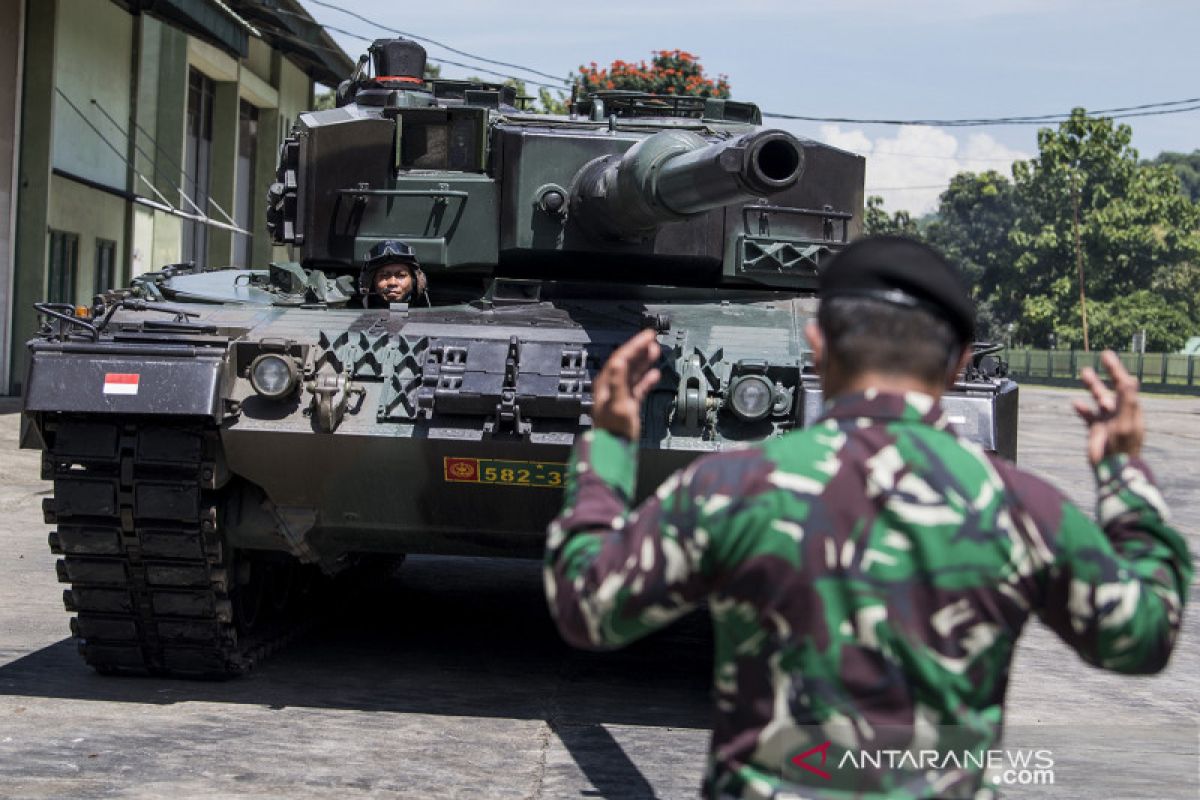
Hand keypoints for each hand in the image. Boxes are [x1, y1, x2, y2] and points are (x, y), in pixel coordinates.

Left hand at [592, 329, 661, 440]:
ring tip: (655, 351)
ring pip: (633, 372)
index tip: (647, 335)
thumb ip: (618, 381)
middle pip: (627, 362)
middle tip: (652, 339)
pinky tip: (654, 375)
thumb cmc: (613, 430)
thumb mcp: (617, 403)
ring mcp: (620, 395)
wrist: (614, 450)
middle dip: (640, 349)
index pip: (621, 357)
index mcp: (607, 383)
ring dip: (644, 361)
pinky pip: (638, 386)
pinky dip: (647, 379)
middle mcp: (612, 387)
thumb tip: (619, 361)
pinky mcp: (628, 404)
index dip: (635, 345)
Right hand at [1072, 350, 1143, 465]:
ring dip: (1092, 386)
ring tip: (1083, 372)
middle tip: (1103, 355)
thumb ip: (1126, 401)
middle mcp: (1120, 413)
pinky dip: (1082, 408)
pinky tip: (1075, 402)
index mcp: (1130, 410)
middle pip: (1114, 388)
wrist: (1112, 470)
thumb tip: (1130, 379)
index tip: (1106, 356)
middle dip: (1108, 372)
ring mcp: (1108, 421)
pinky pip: (1088, 415)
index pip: (1125, 384)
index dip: (1117, 370)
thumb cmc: (1121, 447)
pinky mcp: (1096, 430)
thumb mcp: (1125, 423)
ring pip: (1099, 398)